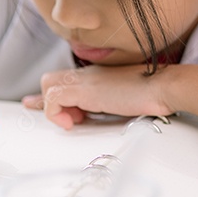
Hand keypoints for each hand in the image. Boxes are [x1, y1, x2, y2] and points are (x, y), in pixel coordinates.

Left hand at [22, 64, 173, 129]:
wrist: (163, 86)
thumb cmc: (152, 96)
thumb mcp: (125, 102)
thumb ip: (109, 105)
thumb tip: (100, 116)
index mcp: (96, 77)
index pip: (64, 80)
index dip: (49, 96)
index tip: (34, 104)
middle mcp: (87, 74)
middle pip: (50, 80)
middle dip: (50, 102)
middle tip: (66, 121)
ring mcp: (85, 79)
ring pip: (48, 86)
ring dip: (55, 109)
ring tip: (74, 122)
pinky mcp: (84, 89)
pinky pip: (54, 99)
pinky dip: (58, 113)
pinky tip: (76, 122)